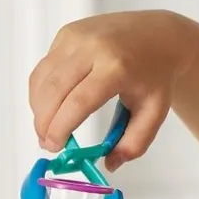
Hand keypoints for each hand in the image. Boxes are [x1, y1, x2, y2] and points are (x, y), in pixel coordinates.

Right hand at [28, 10, 192, 170]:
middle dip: (44, 122)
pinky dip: (42, 91)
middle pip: (54, 90)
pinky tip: (50, 107)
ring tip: (47, 129)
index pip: (80, 101)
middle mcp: (93, 47)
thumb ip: (135, 143)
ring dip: (38, 108)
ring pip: (43, 78)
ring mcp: (76, 37)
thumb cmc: (156, 76)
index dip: (61, 127)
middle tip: (47, 144)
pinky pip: (45, 67)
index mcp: (117, 67)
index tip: (55, 147)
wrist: (159, 35)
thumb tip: (109, 164)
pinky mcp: (67, 33)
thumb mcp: (154, 112)